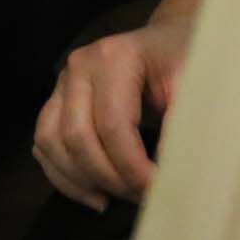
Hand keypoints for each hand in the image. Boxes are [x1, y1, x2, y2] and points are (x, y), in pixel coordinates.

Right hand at [33, 13, 192, 210]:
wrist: (168, 40)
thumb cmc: (186, 61)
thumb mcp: (197, 84)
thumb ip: (186, 123)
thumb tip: (177, 175)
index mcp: (113, 58)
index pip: (113, 125)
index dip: (134, 168)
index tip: (159, 192)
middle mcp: (78, 67)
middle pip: (77, 137)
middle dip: (109, 178)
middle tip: (143, 198)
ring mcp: (61, 83)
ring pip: (50, 142)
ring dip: (82, 180)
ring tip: (118, 199)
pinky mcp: (55, 101)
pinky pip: (42, 144)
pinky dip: (63, 176)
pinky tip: (95, 195)